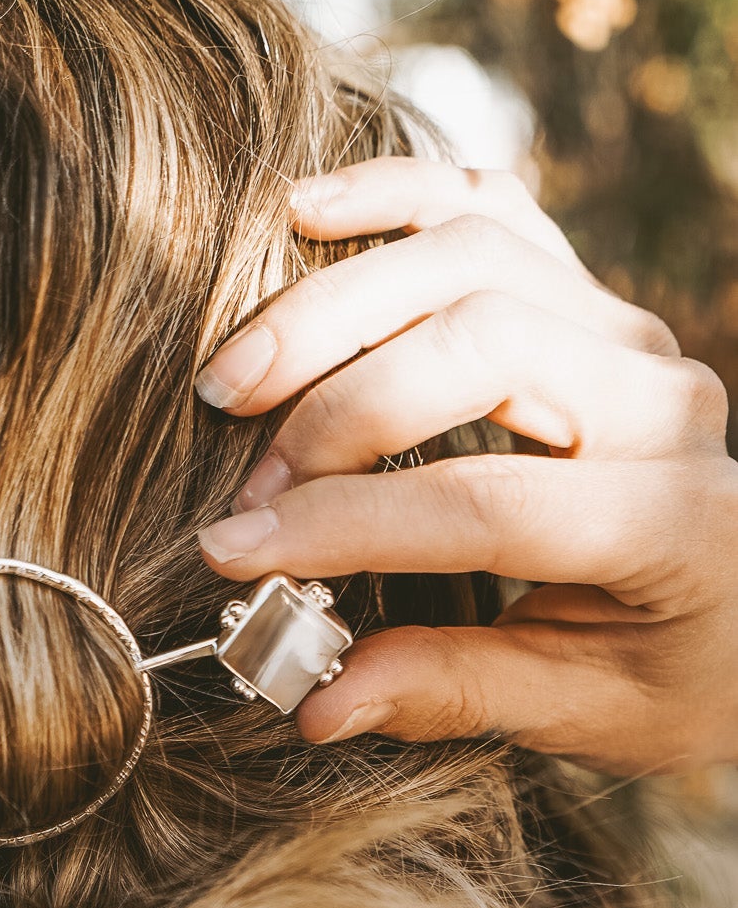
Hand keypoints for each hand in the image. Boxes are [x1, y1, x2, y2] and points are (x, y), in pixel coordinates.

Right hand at [195, 157, 737, 774]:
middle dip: (336, 409)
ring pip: (472, 254)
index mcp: (674, 522)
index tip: (232, 554)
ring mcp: (624, 329)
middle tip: (244, 485)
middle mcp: (659, 399)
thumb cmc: (669, 669)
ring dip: (335, 305)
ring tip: (235, 379)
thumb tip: (315, 701)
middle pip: (480, 342)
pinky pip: (490, 205)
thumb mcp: (585, 713)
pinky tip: (305, 211)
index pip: (485, 503)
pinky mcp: (586, 294)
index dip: (344, 525)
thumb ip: (456, 694)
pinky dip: (393, 195)